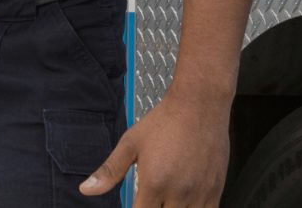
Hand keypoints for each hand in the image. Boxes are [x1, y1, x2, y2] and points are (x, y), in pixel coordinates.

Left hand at [82, 89, 229, 205]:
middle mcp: (178, 192)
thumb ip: (109, 171)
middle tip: (151, 200)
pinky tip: (185, 205)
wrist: (200, 104)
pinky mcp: (216, 189)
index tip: (136, 205)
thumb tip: (86, 190)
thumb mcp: (131, 143)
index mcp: (154, 183)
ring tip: (167, 202)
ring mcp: (200, 192)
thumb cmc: (165, 121)